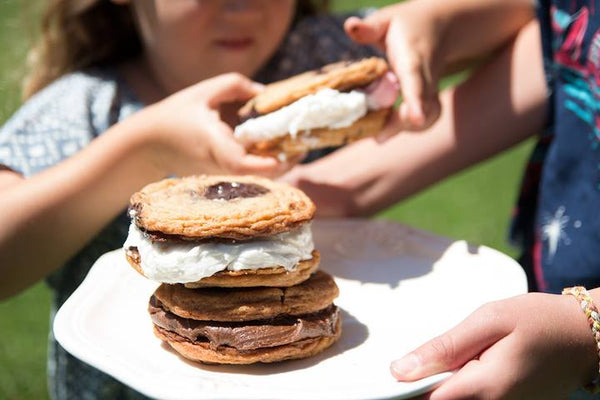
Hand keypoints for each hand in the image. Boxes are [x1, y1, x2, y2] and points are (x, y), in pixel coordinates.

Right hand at [139, 73, 291, 176]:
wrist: (149, 144)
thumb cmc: (176, 114)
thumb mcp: (204, 91)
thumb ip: (237, 86)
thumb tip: (266, 93)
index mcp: (213, 143)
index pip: (241, 163)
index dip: (266, 163)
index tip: (286, 155)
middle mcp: (220, 165)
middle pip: (259, 175)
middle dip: (285, 162)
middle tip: (305, 143)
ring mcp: (221, 175)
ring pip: (258, 178)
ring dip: (280, 164)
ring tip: (296, 144)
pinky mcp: (222, 178)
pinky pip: (251, 175)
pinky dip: (267, 164)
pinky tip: (279, 148)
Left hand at [345, 1, 442, 130]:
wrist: (441, 27)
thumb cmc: (407, 25)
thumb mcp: (388, 19)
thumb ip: (370, 26)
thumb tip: (350, 26)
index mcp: (414, 57)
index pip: (416, 80)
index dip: (416, 100)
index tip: (415, 119)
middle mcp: (427, 76)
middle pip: (425, 105)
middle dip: (404, 124)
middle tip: (378, 137)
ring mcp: (432, 90)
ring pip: (430, 116)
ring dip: (406, 129)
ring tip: (380, 135)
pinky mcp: (431, 100)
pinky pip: (426, 120)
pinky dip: (408, 128)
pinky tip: (387, 130)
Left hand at [390, 293, 598, 398]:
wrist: (585, 336)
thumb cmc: (538, 320)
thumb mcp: (488, 320)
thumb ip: (443, 347)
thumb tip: (398, 371)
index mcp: (486, 388)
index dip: (404, 389)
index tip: (390, 377)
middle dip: (424, 385)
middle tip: (426, 361)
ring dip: (445, 385)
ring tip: (456, 359)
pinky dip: (463, 387)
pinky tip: (470, 368)